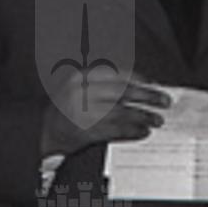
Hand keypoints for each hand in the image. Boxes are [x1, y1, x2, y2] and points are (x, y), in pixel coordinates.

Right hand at [41, 66, 168, 160]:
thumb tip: (140, 87)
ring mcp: (82, 111)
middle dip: (147, 97)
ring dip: (143, 116)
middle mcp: (81, 91)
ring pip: (122, 112)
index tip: (153, 84)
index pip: (116, 74)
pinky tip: (142, 132)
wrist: (43, 130)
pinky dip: (132, 131)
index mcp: (81, 77)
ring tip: (157, 120)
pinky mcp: (85, 130)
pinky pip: (115, 129)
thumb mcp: (80, 87)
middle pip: (123, 92)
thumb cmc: (65, 108)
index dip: (139, 79)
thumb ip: (104, 84)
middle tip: (164, 102)